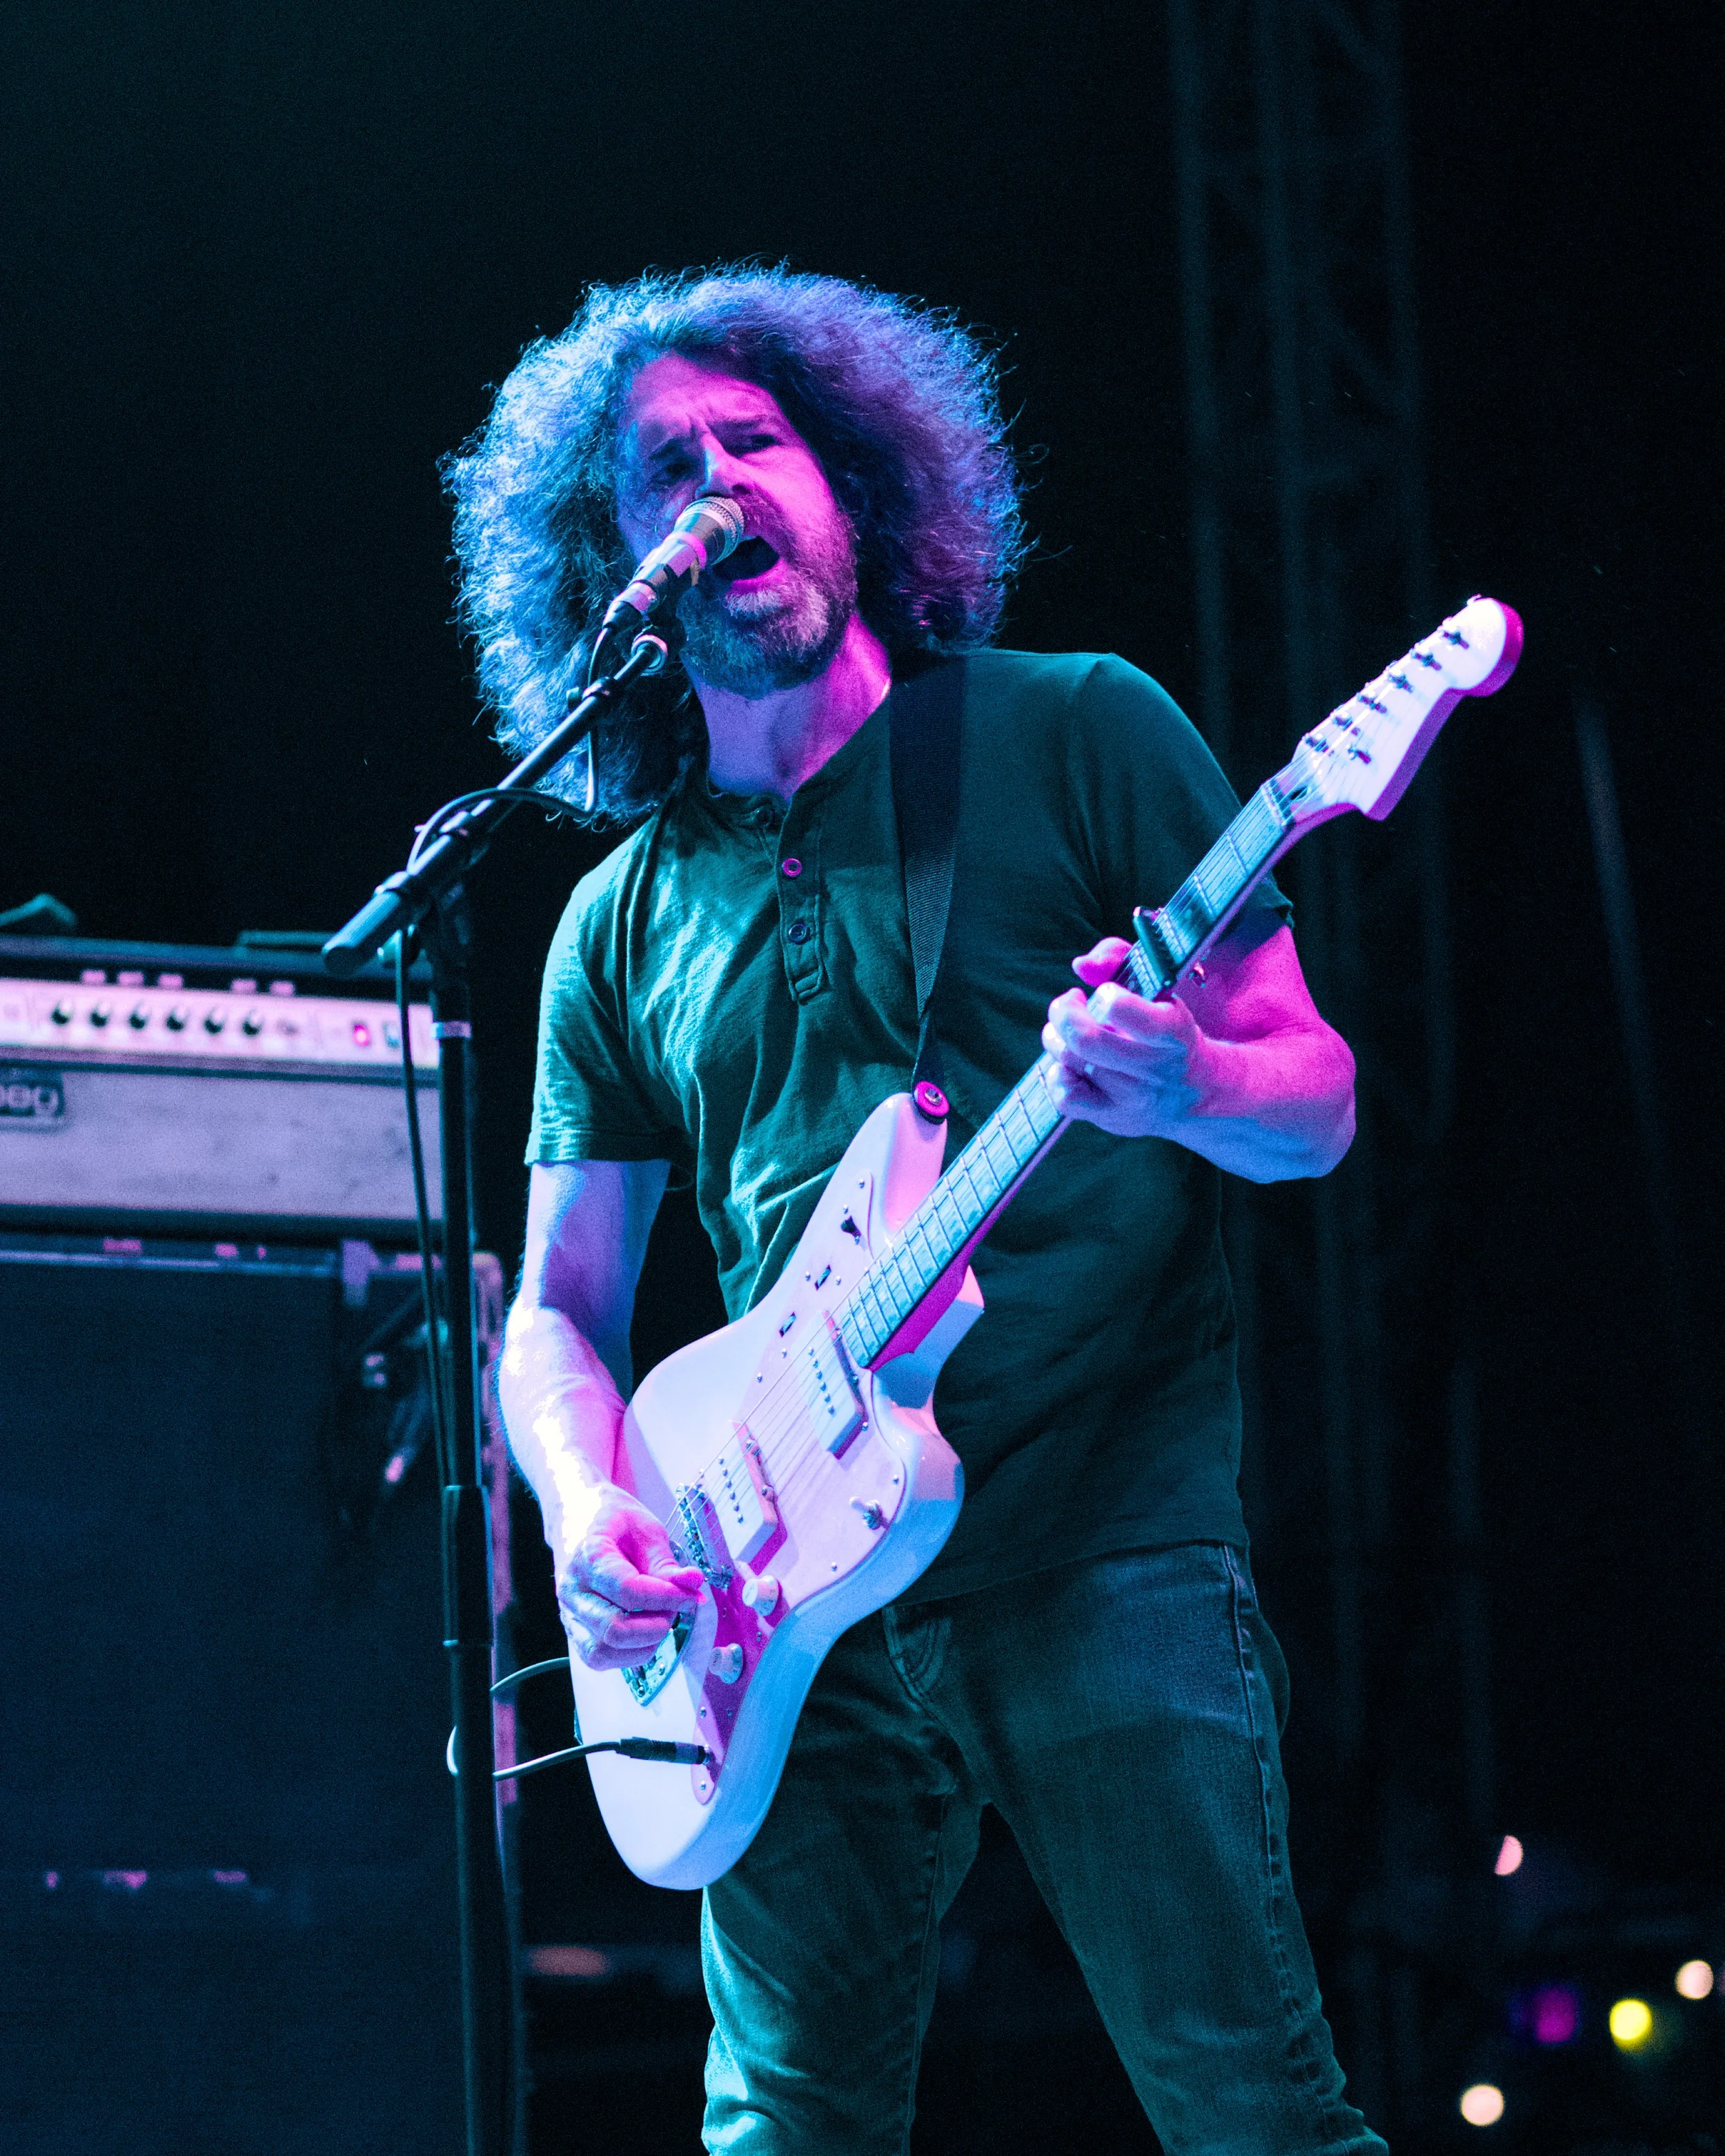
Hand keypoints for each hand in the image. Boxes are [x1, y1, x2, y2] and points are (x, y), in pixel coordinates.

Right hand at [554, 1482, 706, 1671]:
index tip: (692, 1596)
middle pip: (613, 1629)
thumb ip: (667, 1562)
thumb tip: (694, 1584)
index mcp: (589, 1555)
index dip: (666, 1598)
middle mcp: (572, 1589)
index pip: (628, 1590)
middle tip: (676, 1607)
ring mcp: (569, 1613)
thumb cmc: (615, 1522)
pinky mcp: (575, 1629)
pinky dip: (628, 1655)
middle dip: (656, 1625)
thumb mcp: (645, 1529)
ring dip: (642, 1645)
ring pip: (602, 1652)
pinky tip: (647, 1632)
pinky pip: (598, 1658)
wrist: (581, 1518)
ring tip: (661, 1619)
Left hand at [1042, 936, 1205, 1138]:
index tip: (1106, 992)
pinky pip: (1065, 1097)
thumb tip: (1081, 965)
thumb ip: (1119, 959)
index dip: (1104, 995)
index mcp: (1171, 1031)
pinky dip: (1057, 1074)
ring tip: (1067, 1029)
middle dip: (1064, 1011)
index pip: (1120, 1009)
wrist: (1193, 1093)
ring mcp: (1130, 1097)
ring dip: (1055, 1036)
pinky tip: (1069, 1062)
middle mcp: (1151, 1067)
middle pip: (1085, 1039)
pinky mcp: (1110, 1117)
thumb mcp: (1159, 988)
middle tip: (1070, 1002)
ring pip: (1070, 1061)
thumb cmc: (1167, 1029)